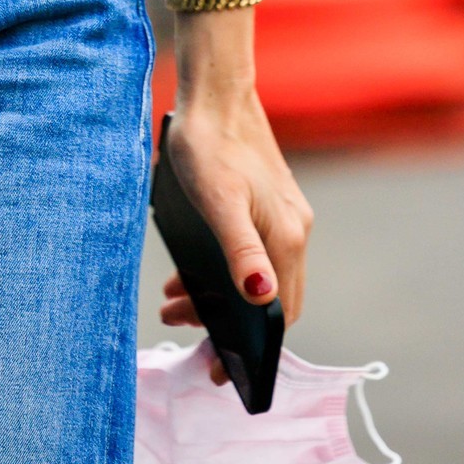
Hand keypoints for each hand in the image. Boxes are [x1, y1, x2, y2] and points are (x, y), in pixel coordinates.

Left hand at [159, 83, 312, 386]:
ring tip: (171, 303)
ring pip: (253, 277)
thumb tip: (259, 297)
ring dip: (216, 298)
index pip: (280, 315)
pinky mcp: (263, 203)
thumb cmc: (209, 144)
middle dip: (225, 325)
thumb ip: (240, 250)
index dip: (254, 349)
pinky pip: (246, 254)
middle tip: (180, 330)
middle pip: (266, 300)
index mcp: (286, 239)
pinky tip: (184, 273)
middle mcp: (292, 231)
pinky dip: (218, 272)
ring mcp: (280, 216)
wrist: (214, 91)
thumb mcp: (218, 201)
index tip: (220, 372)